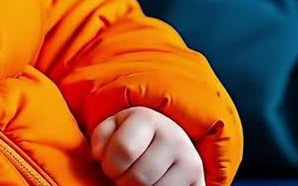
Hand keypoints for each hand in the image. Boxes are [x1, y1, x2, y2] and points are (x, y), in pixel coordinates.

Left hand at [90, 107, 204, 185]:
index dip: (110, 165)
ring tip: (138, 179)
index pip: (124, 150)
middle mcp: (174, 137)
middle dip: (123, 181)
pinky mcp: (198, 180)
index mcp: (148, 118)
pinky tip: (153, 183)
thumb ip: (101, 136)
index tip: (110, 166)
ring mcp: (190, 160)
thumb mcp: (113, 127)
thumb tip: (98, 155)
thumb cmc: (133, 135)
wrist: (168, 140)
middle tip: (124, 176)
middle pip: (138, 177)